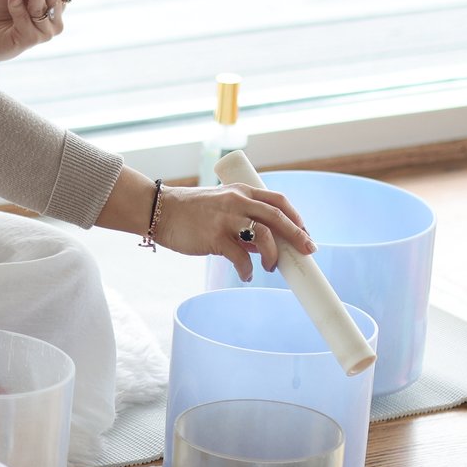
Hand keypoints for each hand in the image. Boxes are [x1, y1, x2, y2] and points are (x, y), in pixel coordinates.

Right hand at [156, 182, 314, 281]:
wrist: (159, 210)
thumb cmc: (189, 212)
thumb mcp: (221, 208)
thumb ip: (242, 223)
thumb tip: (262, 248)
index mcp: (241, 191)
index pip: (278, 201)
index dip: (297, 218)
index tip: (305, 233)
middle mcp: (237, 201)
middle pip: (278, 217)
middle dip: (297, 236)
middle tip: (307, 251)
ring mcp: (226, 218)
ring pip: (264, 236)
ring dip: (272, 255)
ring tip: (270, 267)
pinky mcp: (214, 237)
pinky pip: (241, 258)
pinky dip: (248, 270)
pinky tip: (246, 275)